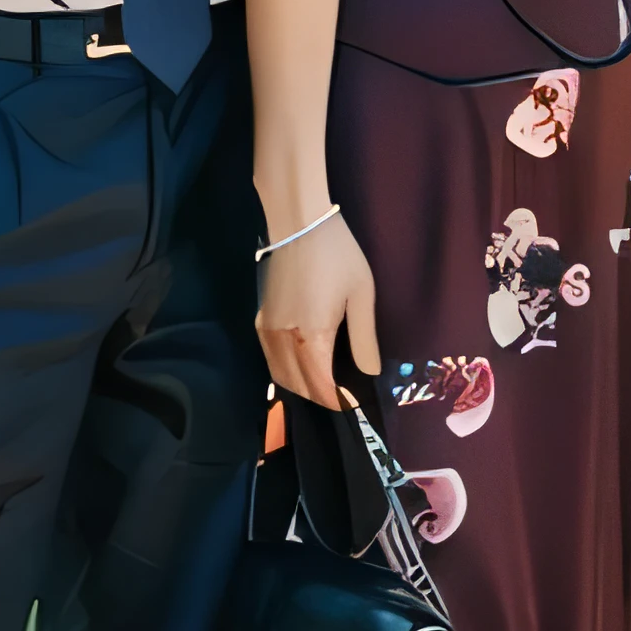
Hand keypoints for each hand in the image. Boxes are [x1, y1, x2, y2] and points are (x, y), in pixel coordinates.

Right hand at [256, 212, 379, 408]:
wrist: (300, 223)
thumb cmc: (337, 255)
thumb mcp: (361, 295)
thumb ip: (364, 339)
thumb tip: (370, 373)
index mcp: (310, 336)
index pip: (321, 386)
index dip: (337, 401)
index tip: (354, 406)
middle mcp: (283, 339)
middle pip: (298, 385)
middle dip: (320, 397)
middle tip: (343, 397)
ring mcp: (267, 330)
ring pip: (280, 376)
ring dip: (301, 387)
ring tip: (325, 385)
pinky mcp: (261, 319)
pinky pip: (270, 359)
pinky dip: (286, 372)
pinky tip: (302, 366)